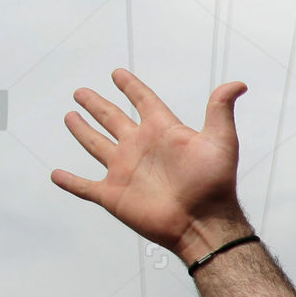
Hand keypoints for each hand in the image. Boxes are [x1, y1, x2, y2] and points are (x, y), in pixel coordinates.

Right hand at [51, 70, 250, 260]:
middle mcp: (140, 147)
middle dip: (97, 105)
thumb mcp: (220, 141)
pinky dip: (69, 181)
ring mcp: (124, 171)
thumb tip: (239, 83)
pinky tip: (56, 174)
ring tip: (70, 116)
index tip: (117, 74)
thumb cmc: (215, 183)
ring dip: (82, 131)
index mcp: (162, 131)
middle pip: (113, 119)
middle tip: (82, 92)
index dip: (131, 87)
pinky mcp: (113, 195)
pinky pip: (84, 186)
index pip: (143, 101)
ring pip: (96, 145)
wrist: (203, 222)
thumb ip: (221, 109)